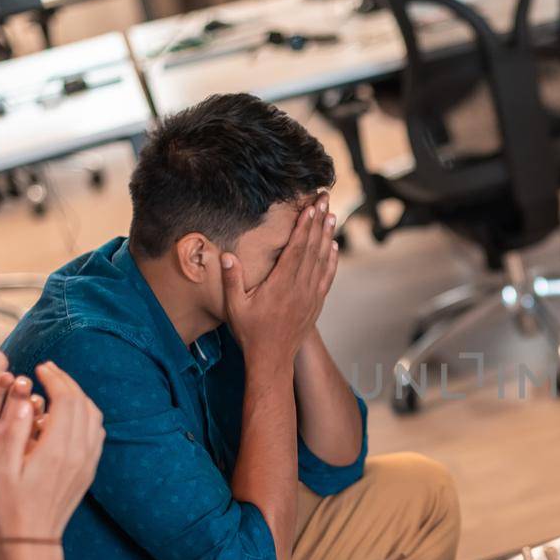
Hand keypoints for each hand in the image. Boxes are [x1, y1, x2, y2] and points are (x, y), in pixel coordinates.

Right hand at [0, 362, 104, 541]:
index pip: (66, 400)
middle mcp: (78, 453)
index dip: (56, 378)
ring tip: (59, 386)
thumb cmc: (11, 506)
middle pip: (82, 403)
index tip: (41, 367)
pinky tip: (69, 413)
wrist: (34, 538)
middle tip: (49, 369)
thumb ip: (16, 432)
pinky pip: (97, 433)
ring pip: (94, 416)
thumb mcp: (4, 469)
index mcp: (57, 450)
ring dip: (79, 396)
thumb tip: (29, 401)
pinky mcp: (89, 469)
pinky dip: (87, 414)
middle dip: (67, 381)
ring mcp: (88, 461)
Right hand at [222, 197, 338, 366]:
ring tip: (331, 215)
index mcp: (281, 285)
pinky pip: (327, 277)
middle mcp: (300, 288)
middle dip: (319, 221)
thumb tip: (226, 255)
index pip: (296, 249)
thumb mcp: (234, 307)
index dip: (304, 226)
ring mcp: (311, 296)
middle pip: (313, 248)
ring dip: (327, 236)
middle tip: (324, 199)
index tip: (310, 207)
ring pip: (323, 260)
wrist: (272, 360)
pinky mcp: (316, 304)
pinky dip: (332, 260)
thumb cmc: (250, 333)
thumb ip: (231, 280)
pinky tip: (333, 247)